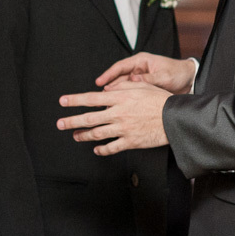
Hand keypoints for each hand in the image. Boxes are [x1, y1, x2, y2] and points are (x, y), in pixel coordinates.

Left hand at [56, 81, 171, 155]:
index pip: (91, 99)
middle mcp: (117, 114)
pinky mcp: (130, 141)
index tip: (62, 102)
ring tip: (75, 136)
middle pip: (89, 118)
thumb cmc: (160, 100)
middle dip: (71, 121)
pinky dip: (102, 150)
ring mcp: (122, 129)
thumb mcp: (141, 86)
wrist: (174, 118)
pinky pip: (112, 147)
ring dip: (83, 135)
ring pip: (97, 134)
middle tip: (60, 124)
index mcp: (119, 98)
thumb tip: (106, 90)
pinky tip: (96, 150)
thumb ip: (121, 87)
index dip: (74, 100)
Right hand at [96, 52, 195, 95]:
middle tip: (99, 97)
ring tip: (107, 105)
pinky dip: (125, 98)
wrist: (189, 80)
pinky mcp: (143, 88)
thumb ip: (149, 78)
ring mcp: (140, 78)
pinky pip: (130, 92)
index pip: (120, 67)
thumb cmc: (178, 73)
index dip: (108, 74)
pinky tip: (120, 107)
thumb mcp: (164, 76)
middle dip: (109, 87)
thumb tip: (133, 80)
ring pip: (123, 87)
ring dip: (116, 94)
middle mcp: (138, 69)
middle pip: (119, 78)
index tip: (99, 82)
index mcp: (141, 61)